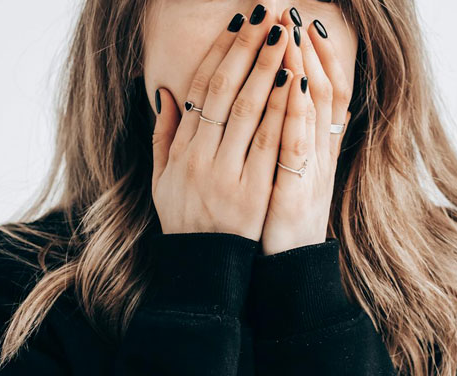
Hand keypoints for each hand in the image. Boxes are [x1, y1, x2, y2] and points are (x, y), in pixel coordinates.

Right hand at [151, 5, 295, 242]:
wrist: (204, 268)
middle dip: (249, 49)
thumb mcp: (161, 180)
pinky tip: (295, 82)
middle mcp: (202, 159)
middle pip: (226, 92)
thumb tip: (166, 94)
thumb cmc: (185, 221)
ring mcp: (228, 176)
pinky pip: (269, 144)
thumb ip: (163, 137)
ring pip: (248, 112)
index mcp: (181, 153)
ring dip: (268, 69)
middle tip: (268, 14)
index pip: (200, 92)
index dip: (219, 54)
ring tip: (285, 35)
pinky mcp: (254, 193)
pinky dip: (281, 111)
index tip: (238, 25)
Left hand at [260, 9, 351, 254]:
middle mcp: (317, 156)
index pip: (316, 94)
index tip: (300, 23)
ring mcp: (310, 173)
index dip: (311, 58)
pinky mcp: (297, 192)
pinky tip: (296, 84)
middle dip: (305, 50)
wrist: (286, 269)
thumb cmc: (278, 222)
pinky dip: (298, 113)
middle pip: (319, 91)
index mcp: (310, 150)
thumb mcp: (282, 178)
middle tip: (293, 12)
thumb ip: (280, 143)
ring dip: (306, 68)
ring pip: (314, 111)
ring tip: (295, 31)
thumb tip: (282, 111)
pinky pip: (299, 146)